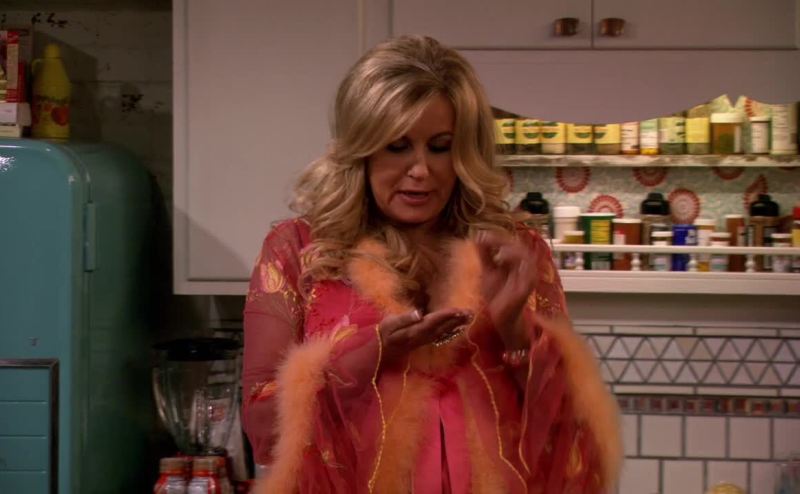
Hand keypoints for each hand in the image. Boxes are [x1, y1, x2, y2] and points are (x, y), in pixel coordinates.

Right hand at [379, 308, 472, 361]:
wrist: (381, 352)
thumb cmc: (384, 335)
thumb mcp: (389, 324)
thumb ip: (404, 319)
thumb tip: (418, 313)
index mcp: (415, 331)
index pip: (434, 321)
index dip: (447, 315)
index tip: (459, 310)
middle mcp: (423, 336)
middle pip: (444, 327)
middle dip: (457, 320)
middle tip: (471, 312)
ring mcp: (425, 340)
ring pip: (445, 332)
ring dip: (457, 325)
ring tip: (469, 318)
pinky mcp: (425, 341)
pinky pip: (442, 335)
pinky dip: (452, 330)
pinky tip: (458, 327)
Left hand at [476, 230, 538, 347]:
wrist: (500, 317)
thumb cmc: (497, 294)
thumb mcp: (487, 270)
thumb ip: (484, 254)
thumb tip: (478, 234)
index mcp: (516, 260)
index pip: (511, 242)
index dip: (497, 236)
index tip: (481, 235)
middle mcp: (526, 266)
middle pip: (519, 246)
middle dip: (502, 240)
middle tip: (486, 238)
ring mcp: (529, 276)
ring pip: (526, 256)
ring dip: (511, 250)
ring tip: (497, 251)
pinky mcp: (528, 287)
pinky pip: (528, 272)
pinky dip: (517, 263)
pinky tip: (502, 259)